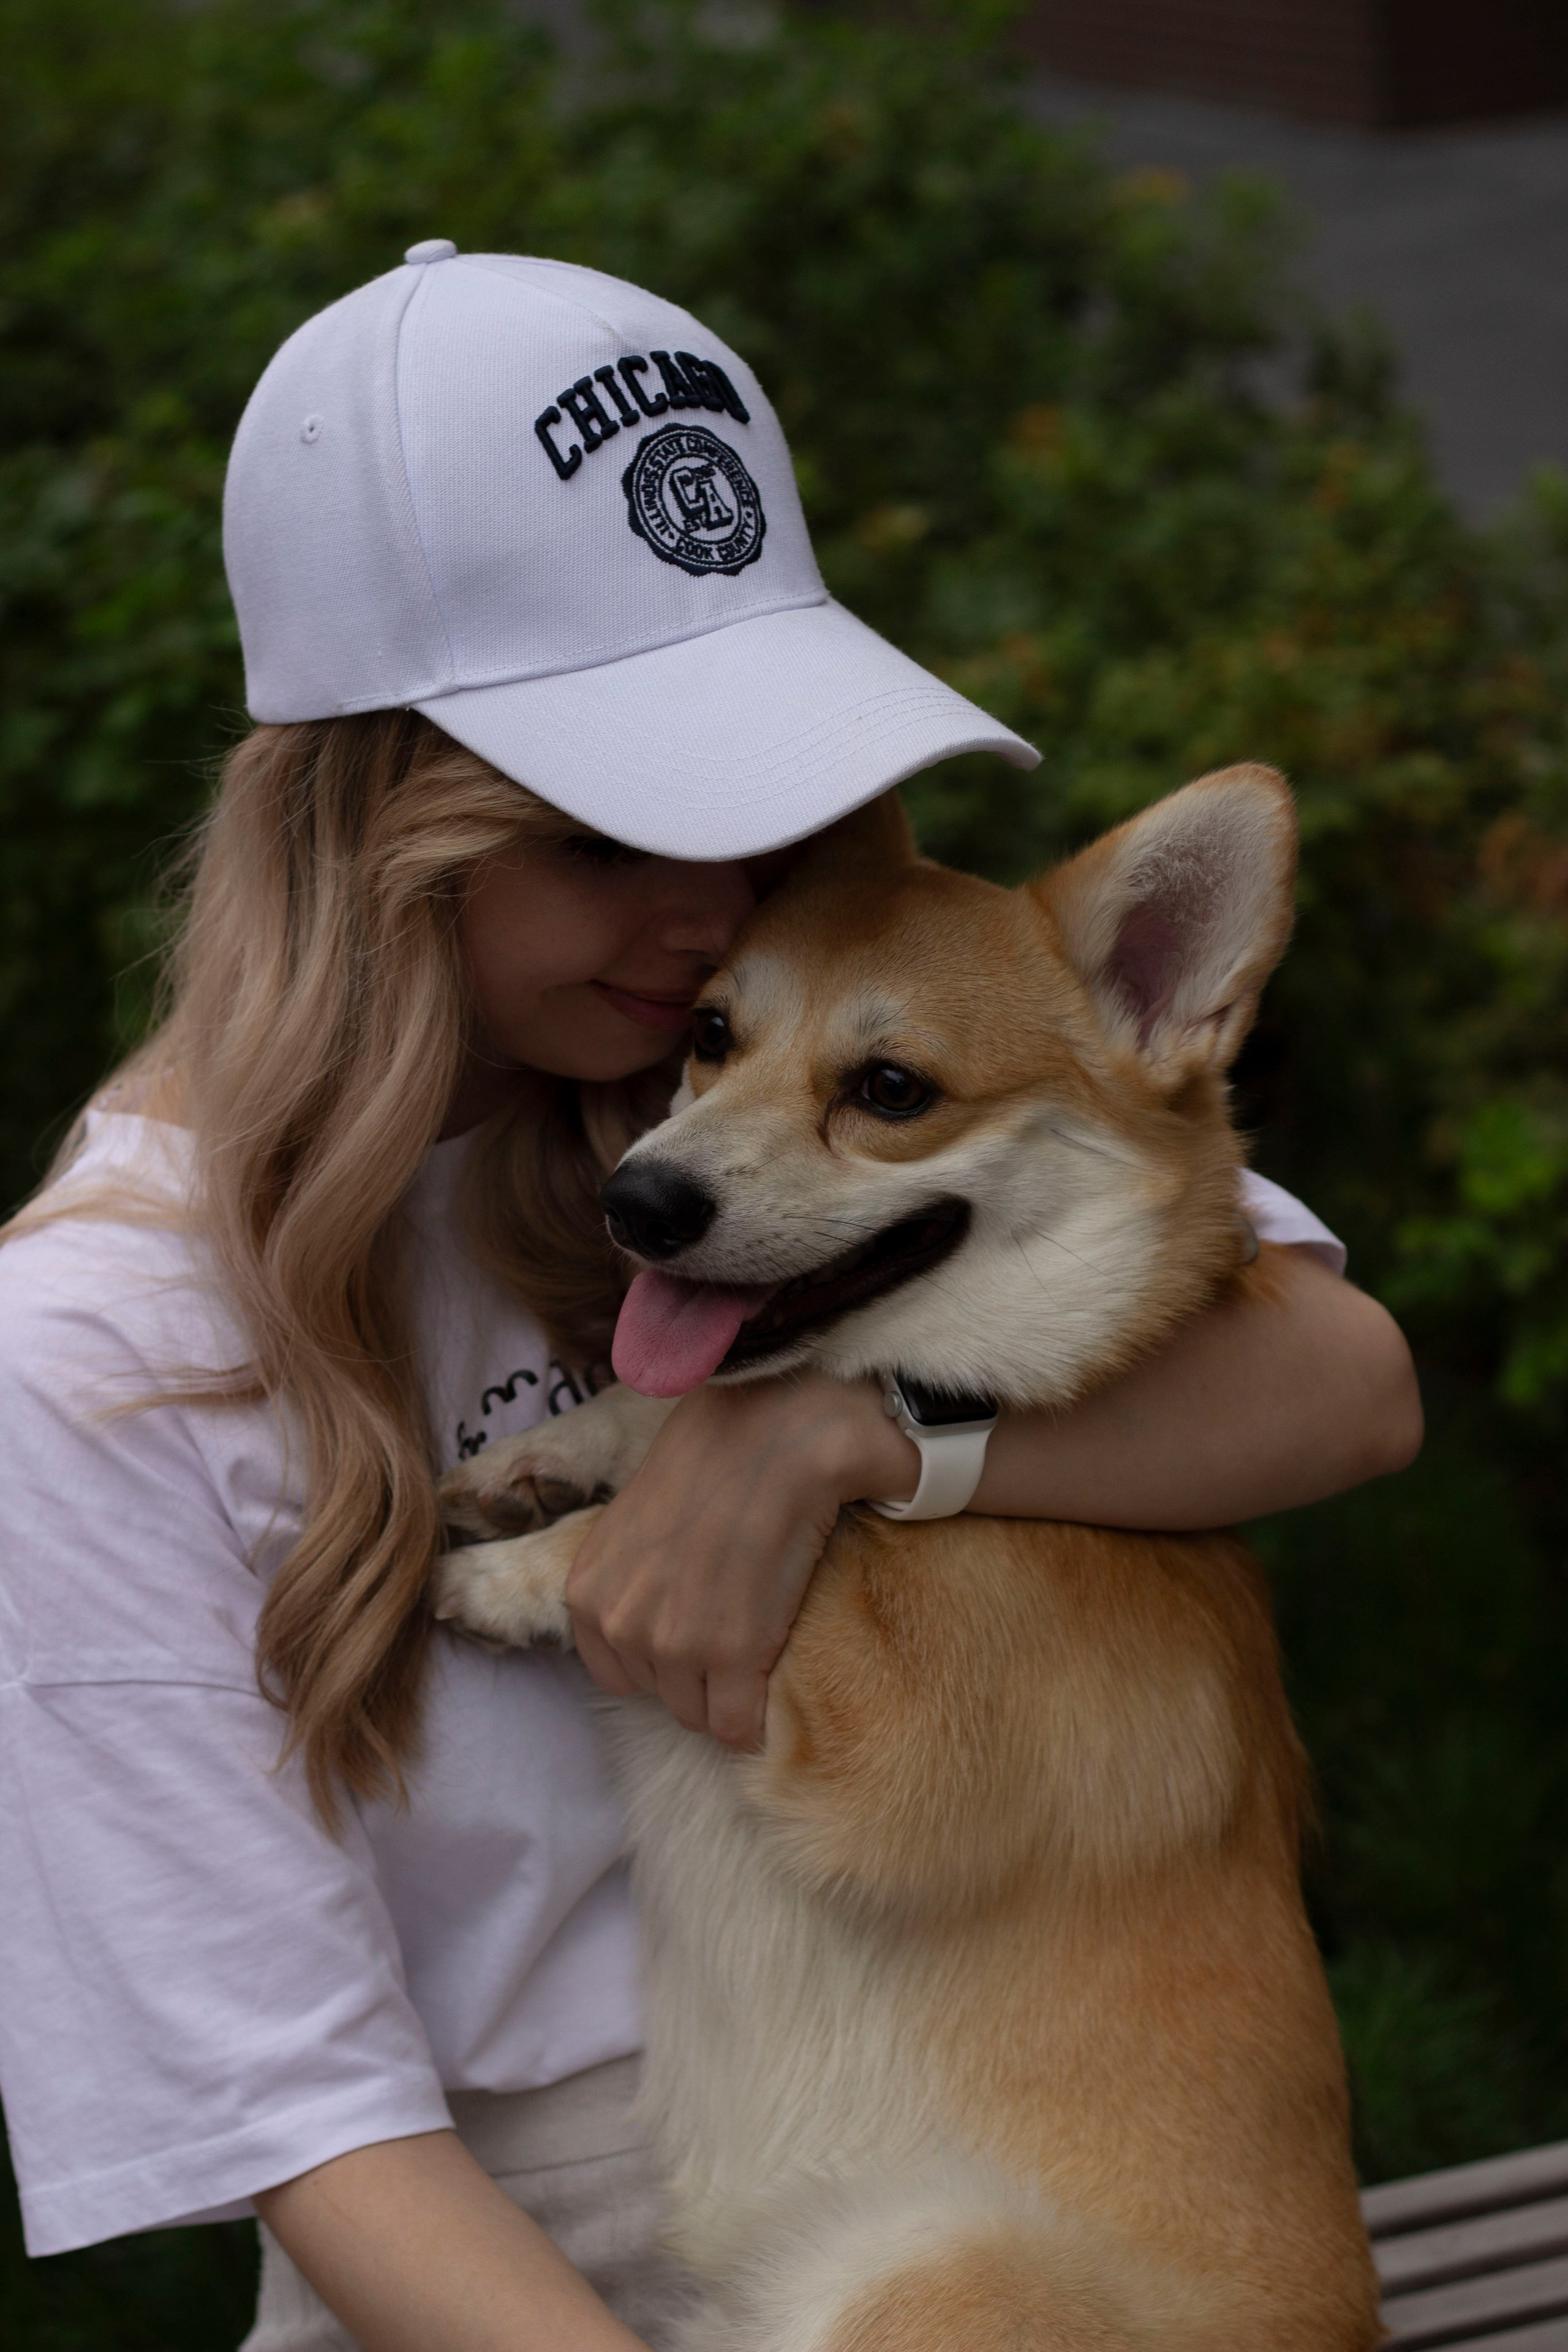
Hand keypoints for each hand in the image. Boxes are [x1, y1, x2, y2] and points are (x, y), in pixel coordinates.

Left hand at [564, 1372, 916, 1747]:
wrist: (773, 1436)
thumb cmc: (712, 1460)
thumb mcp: (633, 1519)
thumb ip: (629, 1575)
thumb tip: (655, 1606)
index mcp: (588, 1592)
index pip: (617, 1674)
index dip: (661, 1657)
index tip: (697, 1629)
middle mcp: (620, 1624)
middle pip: (661, 1695)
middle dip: (698, 1673)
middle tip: (736, 1624)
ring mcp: (674, 1643)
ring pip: (700, 1715)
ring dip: (730, 1690)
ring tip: (758, 1636)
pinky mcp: (733, 1654)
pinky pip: (737, 1728)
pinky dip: (757, 1719)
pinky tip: (772, 1685)